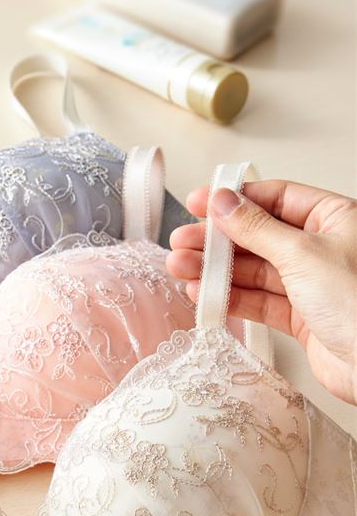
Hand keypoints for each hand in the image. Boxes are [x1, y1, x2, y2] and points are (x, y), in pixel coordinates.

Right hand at [167, 180, 356, 404]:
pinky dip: (229, 297)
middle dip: (217, 239)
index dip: (235, 200)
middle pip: (259, 235)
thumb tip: (223, 202)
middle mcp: (322, 248)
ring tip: (180, 268)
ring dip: (215, 270)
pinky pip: (258, 301)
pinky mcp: (301, 317)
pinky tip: (204, 293)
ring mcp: (311, 284)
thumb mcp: (302, 253)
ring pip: (253, 270)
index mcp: (334, 219)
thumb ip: (256, 228)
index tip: (200, 203)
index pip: (276, 197)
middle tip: (183, 241)